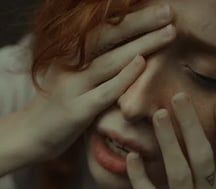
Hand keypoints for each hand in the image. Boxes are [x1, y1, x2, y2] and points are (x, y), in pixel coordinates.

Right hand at [24, 4, 175, 159]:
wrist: (32, 133)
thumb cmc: (60, 103)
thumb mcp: (72, 74)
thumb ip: (94, 62)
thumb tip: (128, 51)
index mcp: (69, 52)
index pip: (103, 28)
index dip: (131, 18)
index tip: (158, 9)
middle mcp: (69, 64)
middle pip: (108, 36)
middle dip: (141, 22)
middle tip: (168, 12)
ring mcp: (72, 86)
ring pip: (110, 60)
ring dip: (142, 44)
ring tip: (169, 32)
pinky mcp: (77, 110)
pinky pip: (105, 92)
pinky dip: (124, 77)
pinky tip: (142, 62)